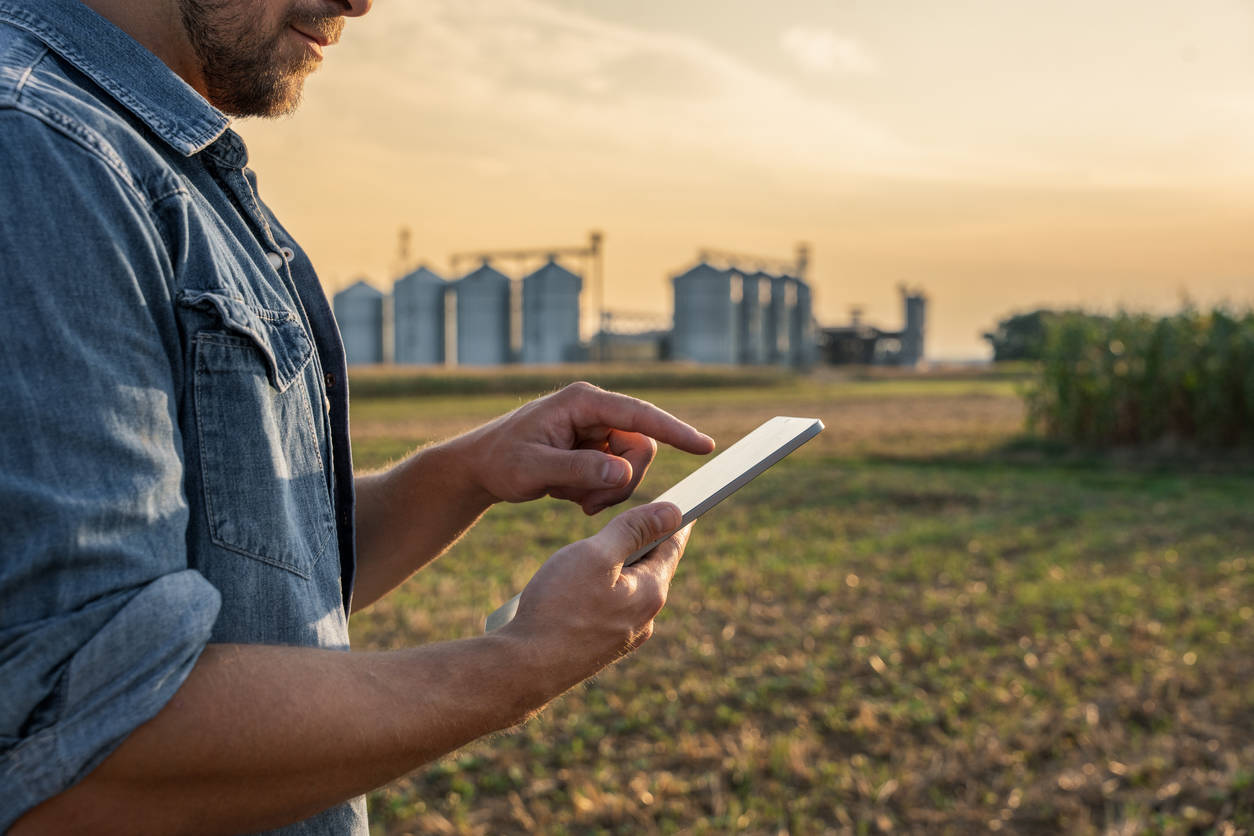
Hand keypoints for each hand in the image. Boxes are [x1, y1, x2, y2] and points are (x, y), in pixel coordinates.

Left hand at [459, 382, 713, 514]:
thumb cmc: (500, 461)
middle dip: (622, 481)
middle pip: (640, 447)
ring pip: (631, 465)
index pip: (639, 414)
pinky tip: (569, 495)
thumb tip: (624, 471)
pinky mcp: (593, 449)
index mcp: (582, 402)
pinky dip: (599, 493)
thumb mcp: (533, 469)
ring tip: (572, 500)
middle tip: (587, 506)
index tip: (704, 447)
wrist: (479, 468)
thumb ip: (579, 470)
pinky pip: (617, 474)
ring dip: (609, 491)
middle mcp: (594, 411)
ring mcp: (595, 430)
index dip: (674, 431)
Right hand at [501, 502, 691, 680]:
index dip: (675, 521)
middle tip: (638, 519)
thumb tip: (673, 512)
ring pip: (629, 590)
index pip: (673, 546)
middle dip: (643, 544)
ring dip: (619, 569)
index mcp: (651, 593)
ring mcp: (623, 637)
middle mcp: (645, 619)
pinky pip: (610, 609)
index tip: (685, 503)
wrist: (524, 669)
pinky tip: (579, 588)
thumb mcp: (597, 554)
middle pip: (651, 568)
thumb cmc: (558, 607)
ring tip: (601, 552)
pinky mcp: (601, 648)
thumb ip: (634, 529)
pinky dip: (603, 590)